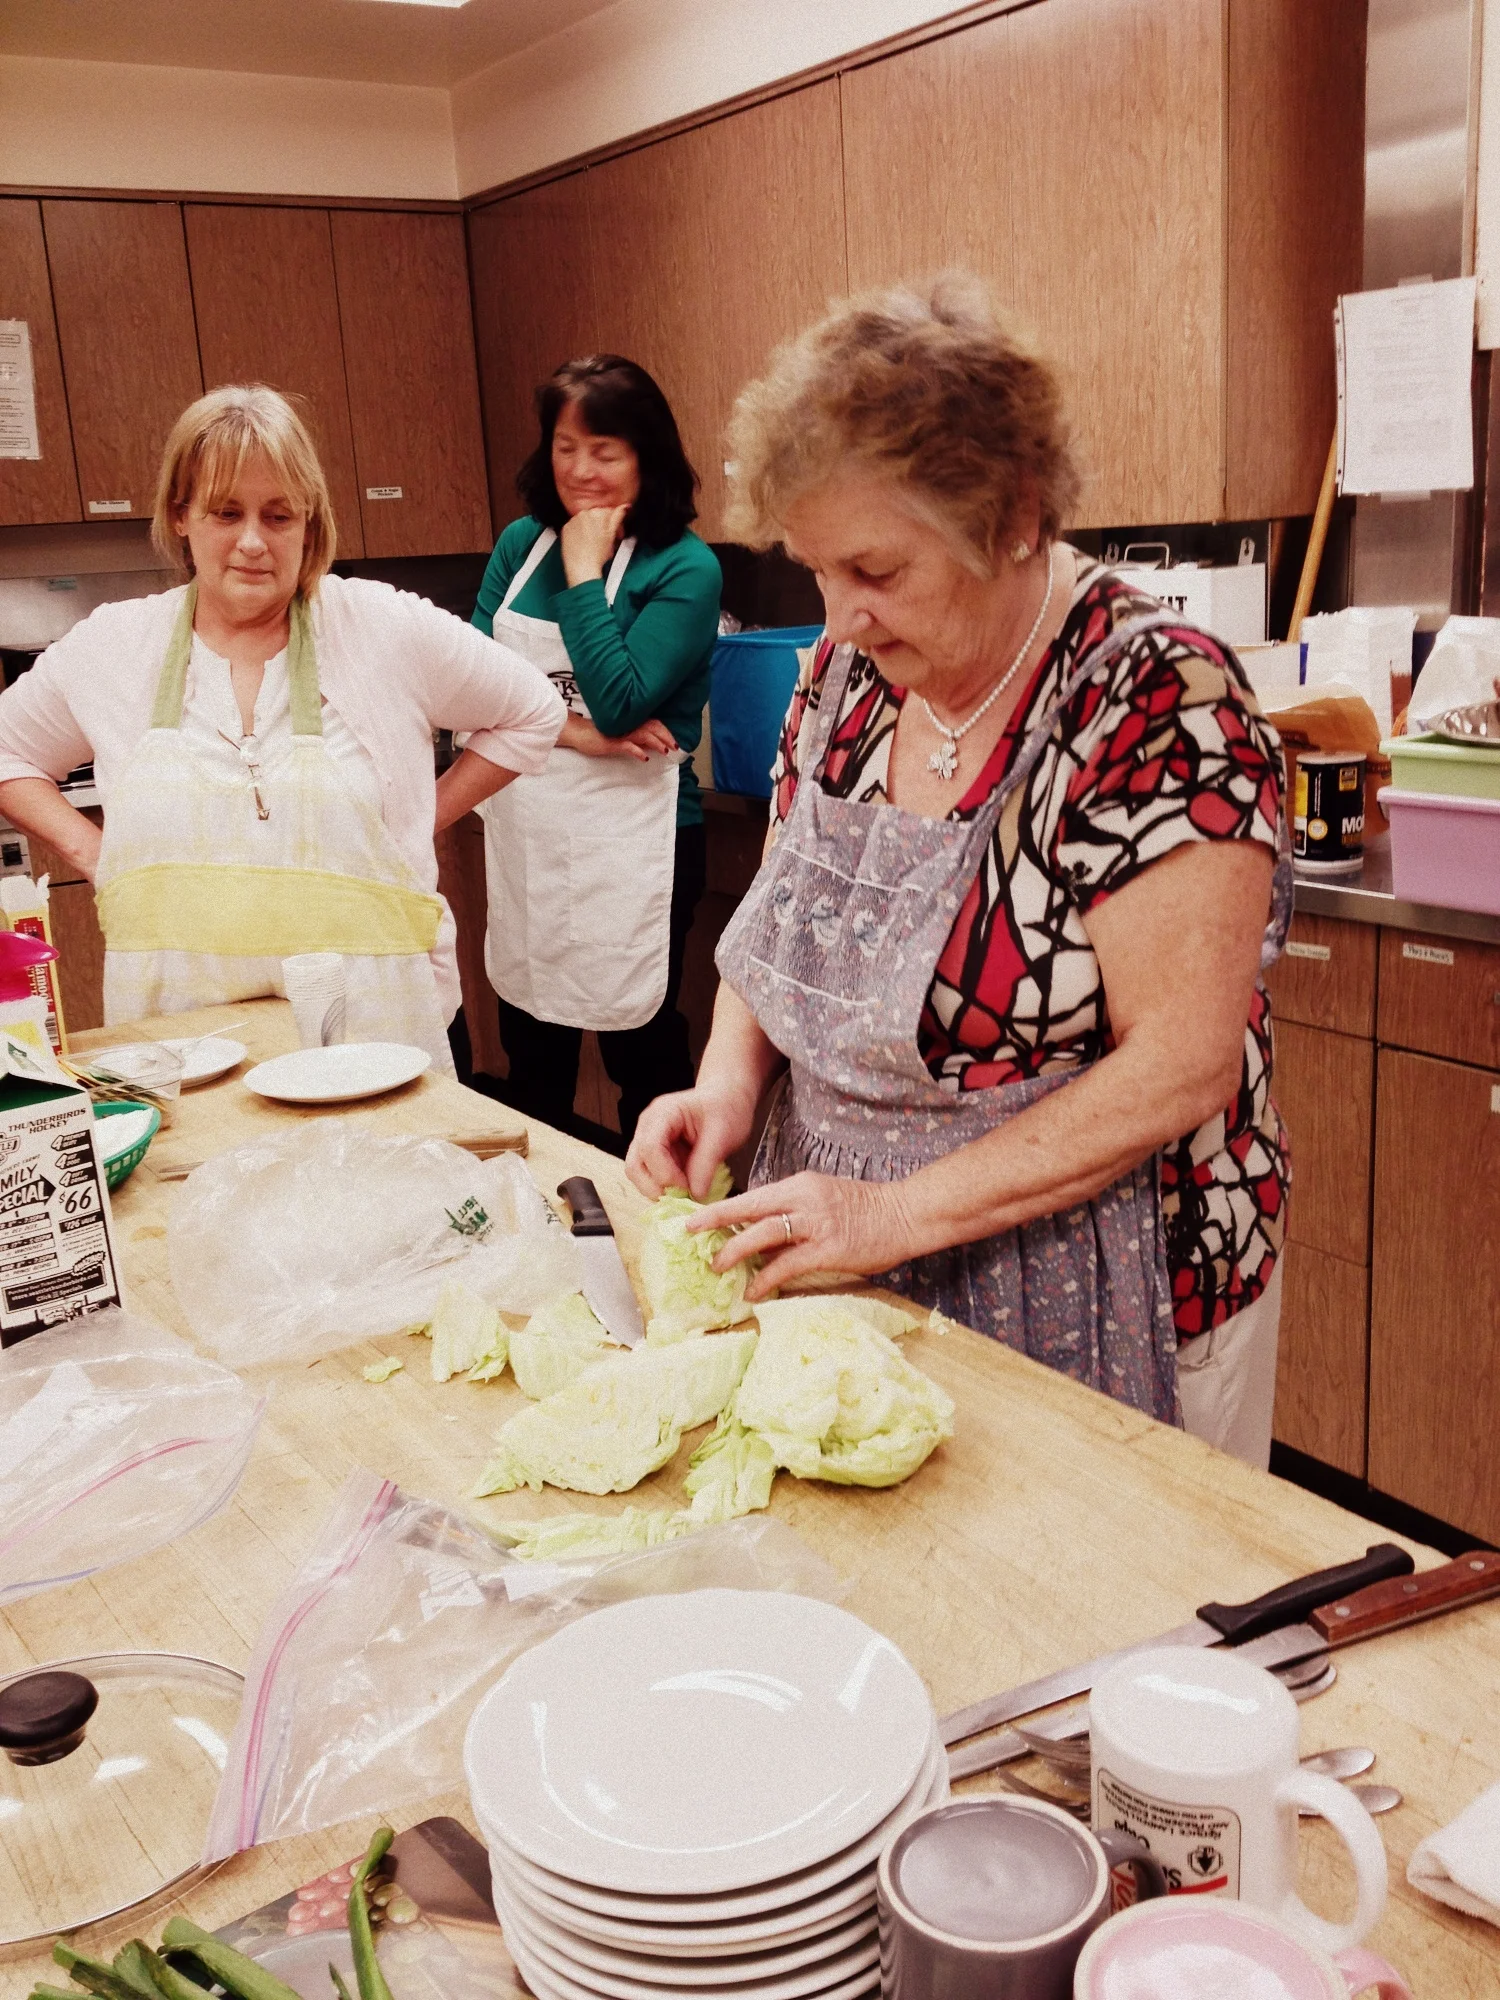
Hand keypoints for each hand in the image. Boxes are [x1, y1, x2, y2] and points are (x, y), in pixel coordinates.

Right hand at [559, 716, 676, 761]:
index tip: (675, 741)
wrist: (579, 733)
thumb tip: (653, 745)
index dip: (665, 731)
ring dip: (656, 742)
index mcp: (631, 723)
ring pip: (643, 735)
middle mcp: (628, 725)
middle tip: (676, 746)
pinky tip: (645, 758)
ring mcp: (620, 733)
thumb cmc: (600, 735)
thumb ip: (637, 739)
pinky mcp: (611, 742)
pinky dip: (637, 751)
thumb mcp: (622, 736)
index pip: (653, 724)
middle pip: (652, 727)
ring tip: (665, 751)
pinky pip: (627, 746)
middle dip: (666, 737)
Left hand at [561, 505, 629, 585]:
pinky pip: (575, 526)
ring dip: (591, 528)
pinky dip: (580, 532)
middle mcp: (584, 513)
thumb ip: (618, 517)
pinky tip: (584, 543)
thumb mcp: (612, 535)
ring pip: (586, 520)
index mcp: (598, 513)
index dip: (615, 523)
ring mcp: (573, 520)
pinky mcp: (566, 528)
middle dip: (602, 525)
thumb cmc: (597, 556)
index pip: (609, 512)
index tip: (616, 532)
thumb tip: (625, 507)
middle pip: (597, 515)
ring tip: (594, 543)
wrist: (581, 568)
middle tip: (606, 539)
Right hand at [627, 1082, 758, 1201]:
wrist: (727, 1099)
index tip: (688, 1187)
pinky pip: (650, 1176)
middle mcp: (648, 1127)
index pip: (650, 1148)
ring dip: (659, 1190)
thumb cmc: (726, 1108)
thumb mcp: (723, 1134)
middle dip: (656, 1187)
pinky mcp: (655, 1154)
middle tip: (683, 1197)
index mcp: (662, 1114)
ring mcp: (648, 1140)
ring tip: (686, 1193)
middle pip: (635, 1165)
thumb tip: (695, 1195)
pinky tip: (685, 1187)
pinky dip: (665, 1188)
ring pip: (638, 1174)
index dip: (665, 1174)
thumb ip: (706, 1164)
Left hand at [688, 1172, 917, 1300]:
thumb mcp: (826, 1198)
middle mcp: (804, 1199)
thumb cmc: (869, 1209)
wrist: (907, 1214)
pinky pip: (787, 1265)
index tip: (698, 1216)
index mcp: (801, 1185)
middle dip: (715, 1219)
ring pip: (763, 1234)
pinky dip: (766, 1279)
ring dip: (735, 1251)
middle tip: (689, 1232)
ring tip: (717, 1266)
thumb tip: (762, 1236)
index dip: (723, 1207)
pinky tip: (753, 1291)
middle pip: (749, 1207)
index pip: (754, 1195)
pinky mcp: (828, 1249)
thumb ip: (796, 1212)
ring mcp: (816, 1223)